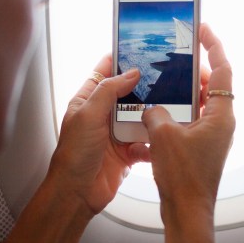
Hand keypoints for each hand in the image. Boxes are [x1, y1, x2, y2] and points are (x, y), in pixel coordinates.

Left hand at [47, 57, 151, 216]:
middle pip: (128, 94)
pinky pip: (145, 142)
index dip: (120, 60)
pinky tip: (160, 139)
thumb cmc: (74, 155)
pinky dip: (152, 142)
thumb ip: (109, 91)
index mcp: (87, 101)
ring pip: (140, 117)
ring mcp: (115, 134)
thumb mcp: (88, 115)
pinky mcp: (127, 153)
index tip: (140, 49)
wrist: (77, 193)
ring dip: (152, 115)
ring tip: (169, 106)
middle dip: (145, 87)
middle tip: (166, 77)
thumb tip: (131, 72)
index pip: (104, 73)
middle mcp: (102, 116)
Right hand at [143, 23, 234, 216]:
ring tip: (161, 80)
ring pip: (198, 103)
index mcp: (221, 115)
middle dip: (192, 69)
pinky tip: (154, 112)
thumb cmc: (182, 175)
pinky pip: (189, 120)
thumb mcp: (162, 135)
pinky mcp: (200, 148)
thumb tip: (152, 107)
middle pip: (210, 85)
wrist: (187, 212)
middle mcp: (221, 123)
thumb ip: (155, 111)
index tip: (203, 28)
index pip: (223, 69)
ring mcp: (212, 136)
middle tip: (174, 54)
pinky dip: (176, 112)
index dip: (213, 46)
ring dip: (181, 92)